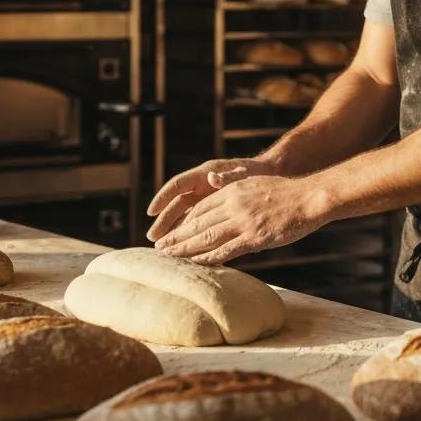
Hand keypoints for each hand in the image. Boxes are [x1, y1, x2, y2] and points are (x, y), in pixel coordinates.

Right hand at [145, 157, 274, 241]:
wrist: (269, 174)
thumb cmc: (255, 172)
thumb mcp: (243, 174)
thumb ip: (228, 177)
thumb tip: (213, 177)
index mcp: (205, 174)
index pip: (178, 185)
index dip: (163, 197)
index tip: (151, 211)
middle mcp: (201, 186)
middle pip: (178, 204)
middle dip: (165, 221)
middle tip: (153, 238)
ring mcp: (206, 197)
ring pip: (185, 215)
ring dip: (175, 230)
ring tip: (164, 248)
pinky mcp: (215, 208)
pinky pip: (198, 221)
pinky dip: (191, 233)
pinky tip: (185, 247)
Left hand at [153, 175, 329, 264]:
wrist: (310, 197)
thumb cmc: (286, 192)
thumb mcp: (255, 184)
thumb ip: (234, 190)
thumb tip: (215, 185)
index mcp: (233, 190)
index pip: (200, 207)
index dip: (182, 219)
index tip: (170, 229)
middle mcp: (234, 204)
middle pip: (198, 221)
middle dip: (177, 235)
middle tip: (159, 246)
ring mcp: (244, 221)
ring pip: (207, 236)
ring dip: (185, 248)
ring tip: (168, 256)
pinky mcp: (255, 237)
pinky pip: (226, 250)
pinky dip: (207, 258)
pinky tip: (195, 263)